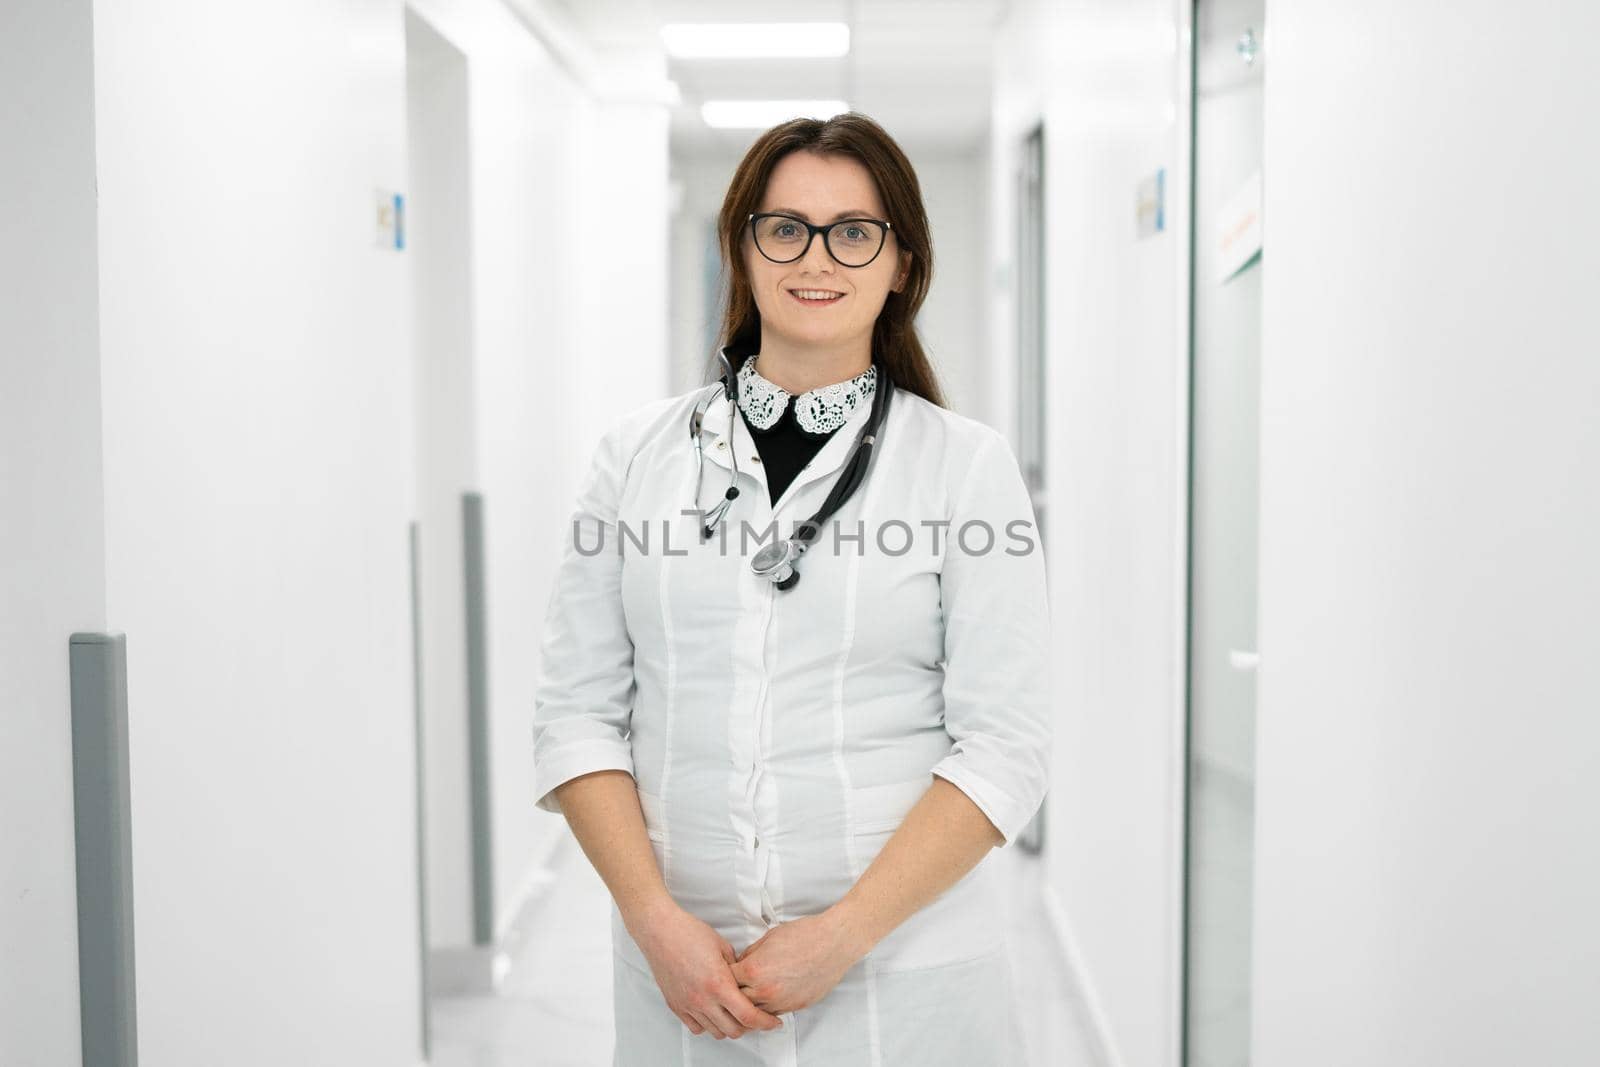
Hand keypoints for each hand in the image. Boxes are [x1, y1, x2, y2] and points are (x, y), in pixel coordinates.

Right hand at [630, 898, 784, 1038]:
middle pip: (734, 1030)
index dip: (765, 1022)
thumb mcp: (723, 946)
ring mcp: (688, 1005)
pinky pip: (696, 1028)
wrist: (660, 931)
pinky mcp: (676, 1006)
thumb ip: (737, 968)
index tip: (773, 1022)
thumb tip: (746, 980)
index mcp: (719, 984)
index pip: (748, 1016)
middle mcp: (703, 999)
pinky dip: (708, 1025)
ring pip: (715, 1031)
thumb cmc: (689, 933)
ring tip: (734, 1014)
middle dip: (749, 1026)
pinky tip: (713, 1013)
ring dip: (729, 1026)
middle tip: (755, 1017)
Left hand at [729, 909, 866, 1014]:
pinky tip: (766, 999)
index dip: (723, 976)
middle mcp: (764, 990)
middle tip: (731, 988)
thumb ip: (751, 954)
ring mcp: (780, 1002)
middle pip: (736, 1001)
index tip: (724, 974)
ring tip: (747, 997)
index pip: (726, 980)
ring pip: (753, 1013)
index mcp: (754, 969)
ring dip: (749, 1005)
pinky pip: (772, 1014)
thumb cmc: (804, 935)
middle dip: (732, 994)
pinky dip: (766, 1008)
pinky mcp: (794, 1007)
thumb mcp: (769, 937)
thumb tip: (741, 963)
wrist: (833, 943)